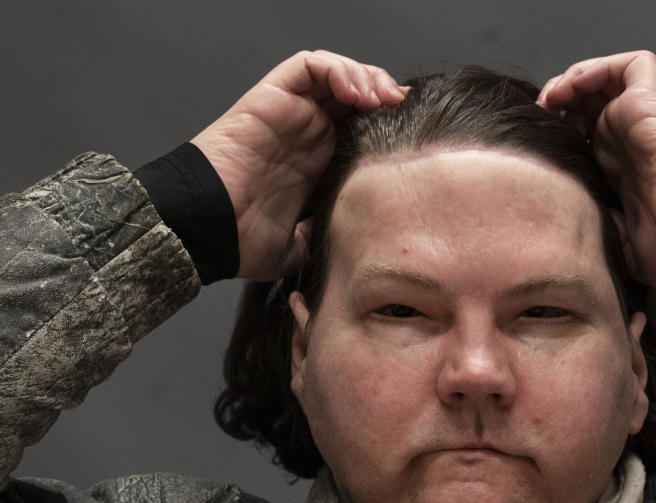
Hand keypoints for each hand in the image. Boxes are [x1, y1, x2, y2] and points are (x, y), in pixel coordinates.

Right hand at [192, 50, 405, 280]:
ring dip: (365, 77)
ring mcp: (288, 113)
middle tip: (403, 108)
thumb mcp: (297, 248)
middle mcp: (304, 133)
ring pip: (334, 74)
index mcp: (315, 162)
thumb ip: (323, 238)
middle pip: (352, 95)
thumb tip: (349, 238)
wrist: (205, 231)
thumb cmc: (240, 240)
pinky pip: (308, 66)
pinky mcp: (269, 97)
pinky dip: (336, 68)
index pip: (359, 127)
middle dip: (383, 93)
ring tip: (381, 98)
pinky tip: (355, 91)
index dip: (386, 124)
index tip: (413, 134)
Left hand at [538, 51, 655, 287]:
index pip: (580, 136)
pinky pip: (632, 66)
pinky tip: (576, 89)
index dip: (556, 132)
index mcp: (615, 168)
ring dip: (572, 80)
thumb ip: (593, 231)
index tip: (536, 145)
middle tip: (538, 116)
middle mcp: (624, 139)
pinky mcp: (651, 103)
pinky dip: (600, 67)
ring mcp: (638, 120)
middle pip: (585, 103)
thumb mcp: (616, 246)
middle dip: (557, 103)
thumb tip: (566, 225)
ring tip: (552, 99)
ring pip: (603, 78)